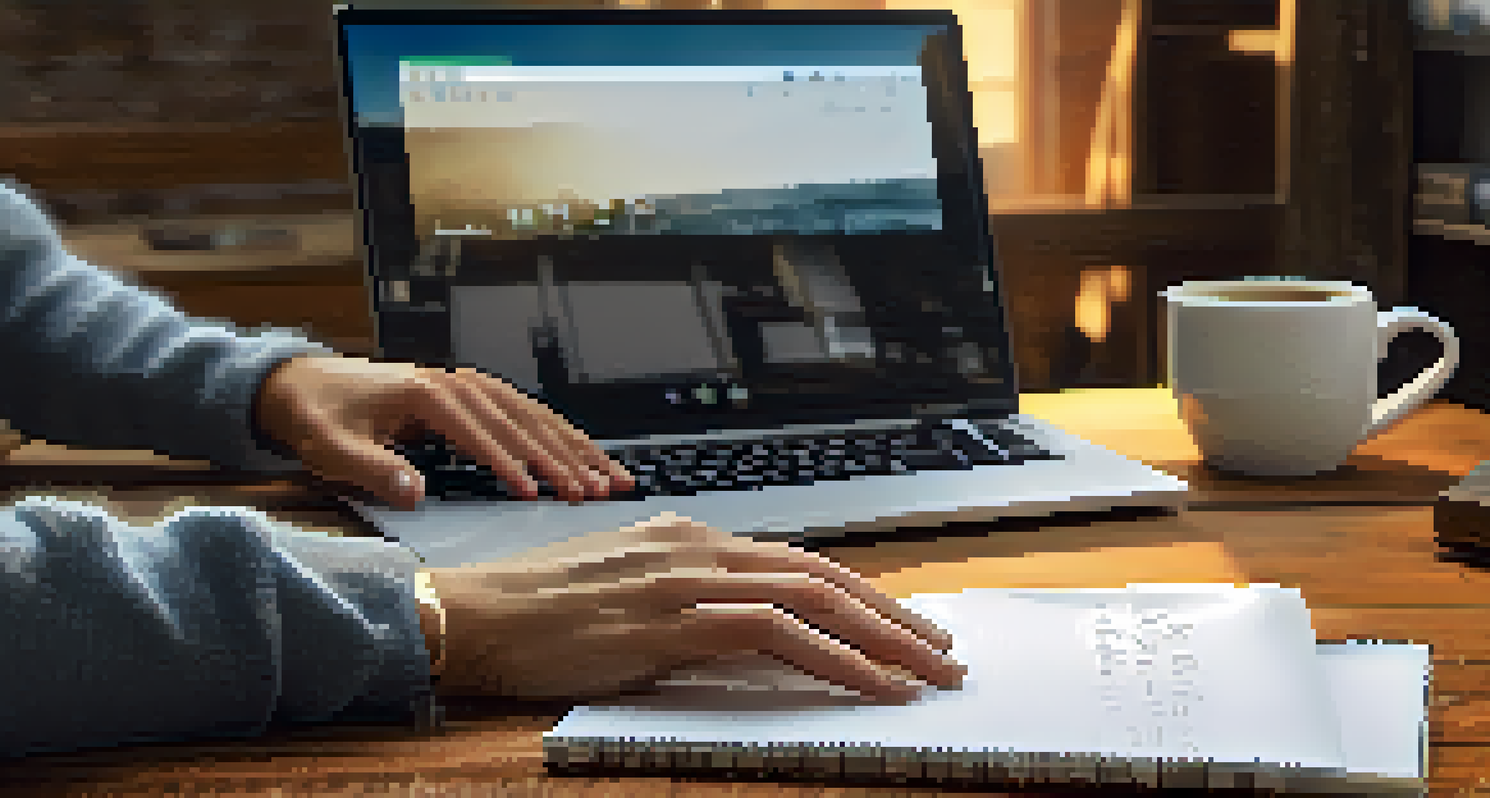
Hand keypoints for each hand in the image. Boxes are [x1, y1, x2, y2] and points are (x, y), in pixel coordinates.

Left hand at [255, 354, 632, 508]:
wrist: (303, 384)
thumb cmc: (318, 418)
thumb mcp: (331, 448)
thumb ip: (372, 470)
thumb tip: (414, 493)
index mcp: (426, 394)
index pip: (479, 432)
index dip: (510, 464)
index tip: (536, 494)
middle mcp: (455, 384)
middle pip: (521, 422)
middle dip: (562, 458)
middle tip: (596, 491)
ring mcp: (467, 385)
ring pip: (534, 416)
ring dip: (575, 447)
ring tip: (611, 477)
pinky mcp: (471, 394)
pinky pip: (525, 413)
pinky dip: (560, 435)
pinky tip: (585, 454)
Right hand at [426, 513, 964, 702]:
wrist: (474, 614)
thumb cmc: (537, 613)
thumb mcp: (623, 593)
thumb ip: (684, 600)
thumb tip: (739, 629)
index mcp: (689, 538)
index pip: (798, 563)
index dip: (861, 595)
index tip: (903, 625)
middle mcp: (699, 547)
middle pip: (823, 575)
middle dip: (894, 616)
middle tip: (946, 651)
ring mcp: (689, 579)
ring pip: (816, 599)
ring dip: (885, 639)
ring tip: (932, 673)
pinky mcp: (675, 619)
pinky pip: (779, 635)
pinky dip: (838, 659)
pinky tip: (874, 685)